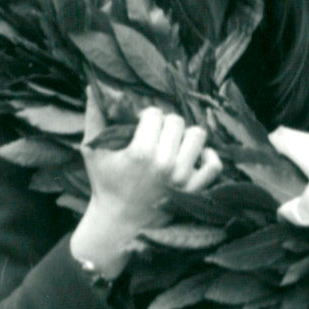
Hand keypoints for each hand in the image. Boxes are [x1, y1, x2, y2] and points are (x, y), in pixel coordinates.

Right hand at [70, 87, 220, 277]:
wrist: (119, 223)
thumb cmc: (105, 183)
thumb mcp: (93, 149)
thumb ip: (95, 115)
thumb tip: (93, 85)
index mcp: (141, 153)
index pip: (155, 114)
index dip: (145, 116)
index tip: (138, 126)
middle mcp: (166, 164)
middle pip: (177, 121)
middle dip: (164, 125)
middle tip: (153, 136)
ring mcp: (184, 179)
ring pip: (198, 136)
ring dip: (184, 137)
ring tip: (171, 144)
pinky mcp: (195, 191)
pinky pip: (215, 164)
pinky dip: (207, 156)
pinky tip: (193, 155)